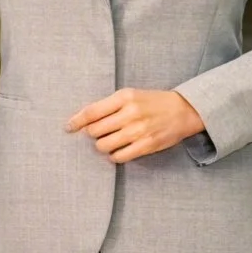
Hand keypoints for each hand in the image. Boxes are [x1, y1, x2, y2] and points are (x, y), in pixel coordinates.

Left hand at [66, 88, 204, 163]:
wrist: (182, 110)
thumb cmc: (152, 102)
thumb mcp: (131, 95)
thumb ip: (109, 105)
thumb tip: (84, 120)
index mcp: (124, 97)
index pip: (92, 111)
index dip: (77, 121)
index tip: (68, 127)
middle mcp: (130, 113)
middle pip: (95, 131)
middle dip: (93, 134)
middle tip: (98, 133)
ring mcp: (138, 130)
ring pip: (104, 145)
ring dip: (102, 146)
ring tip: (109, 141)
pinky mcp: (146, 145)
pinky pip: (119, 156)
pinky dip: (114, 156)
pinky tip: (118, 150)